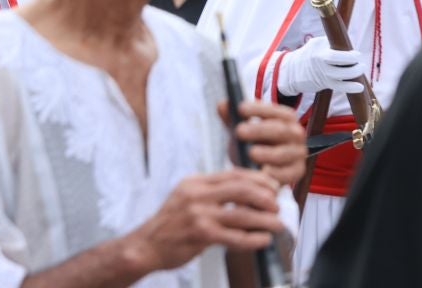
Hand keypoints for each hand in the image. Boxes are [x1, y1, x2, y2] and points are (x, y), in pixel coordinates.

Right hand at [122, 170, 284, 272]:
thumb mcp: (188, 199)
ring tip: (277, 224)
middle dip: (265, 196)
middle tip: (277, 205)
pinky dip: (252, 238)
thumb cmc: (170, 225)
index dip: (258, 179)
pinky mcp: (200, 234)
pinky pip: (234, 236)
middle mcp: (197, 194)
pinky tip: (262, 240)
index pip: (234, 174)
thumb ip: (213, 194)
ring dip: (264, 219)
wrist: (144, 246)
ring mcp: (198, 214)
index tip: (272, 187)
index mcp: (195, 182)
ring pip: (241, 213)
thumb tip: (249, 195)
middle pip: (241, 188)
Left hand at [217, 97, 307, 188]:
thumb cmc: (254, 144)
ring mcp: (298, 153)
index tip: (240, 108)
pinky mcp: (296, 172)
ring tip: (250, 153)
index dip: (257, 109)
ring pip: (283, 153)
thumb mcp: (242, 130)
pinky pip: (285, 174)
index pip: (274, 111)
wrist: (262, 169)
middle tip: (239, 131)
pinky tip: (259, 173)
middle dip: (259, 130)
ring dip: (266, 153)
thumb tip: (222, 104)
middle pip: (279, 130)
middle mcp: (295, 134)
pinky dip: (273, 174)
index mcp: (286, 118)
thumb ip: (232, 117)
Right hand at [275, 35, 366, 96]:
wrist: (292, 70)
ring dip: (353, 74)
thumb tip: (351, 45)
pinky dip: (350, 87)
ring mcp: (322, 74)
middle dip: (353, 66)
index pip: (334, 56)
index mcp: (318, 50)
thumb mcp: (318, 43)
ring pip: (339, 77)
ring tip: (361, 69)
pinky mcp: (324, 84)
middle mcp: (319, 62)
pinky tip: (359, 87)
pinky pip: (339, 86)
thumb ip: (332, 43)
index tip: (357, 55)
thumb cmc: (311, 52)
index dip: (348, 56)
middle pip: (338, 66)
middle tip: (362, 64)